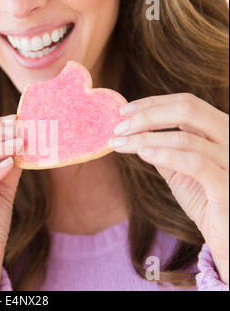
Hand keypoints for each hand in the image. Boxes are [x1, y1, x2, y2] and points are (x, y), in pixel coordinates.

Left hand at [108, 93, 228, 283]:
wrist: (227, 235)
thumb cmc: (204, 198)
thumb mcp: (180, 168)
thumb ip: (163, 147)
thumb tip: (131, 130)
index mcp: (220, 129)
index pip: (186, 102)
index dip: (152, 103)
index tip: (123, 110)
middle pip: (187, 110)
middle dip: (146, 116)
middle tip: (118, 128)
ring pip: (185, 138)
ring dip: (144, 138)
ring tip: (118, 144)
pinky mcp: (226, 184)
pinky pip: (195, 163)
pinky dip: (166, 155)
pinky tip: (142, 154)